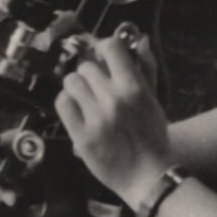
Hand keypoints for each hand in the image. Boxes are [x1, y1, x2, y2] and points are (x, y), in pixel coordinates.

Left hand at [54, 33, 171, 204]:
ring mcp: (96, 118)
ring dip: (77, 87)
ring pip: (71, 81)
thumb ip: (146, 68)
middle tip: (95, 87)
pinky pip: (62, 103)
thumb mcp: (154, 100)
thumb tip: (139, 39)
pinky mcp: (81, 136)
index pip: (110, 47)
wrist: (147, 177)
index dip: (103, 48)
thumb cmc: (152, 137)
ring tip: (85, 99)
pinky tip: (77, 110)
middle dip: (90, 74)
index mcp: (134, 88)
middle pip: (86, 66)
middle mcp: (114, 99)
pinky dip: (67, 103)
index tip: (103, 57)